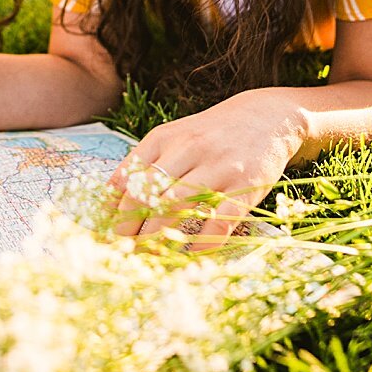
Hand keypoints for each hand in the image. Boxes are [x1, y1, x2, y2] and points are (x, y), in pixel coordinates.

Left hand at [107, 91, 304, 248]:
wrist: (266, 116)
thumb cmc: (210, 133)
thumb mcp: (174, 137)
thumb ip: (144, 162)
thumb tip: (109, 198)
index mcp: (165, 138)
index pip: (128, 175)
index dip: (112, 207)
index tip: (105, 230)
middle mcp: (188, 150)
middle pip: (146, 192)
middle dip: (129, 225)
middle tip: (121, 249)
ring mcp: (218, 168)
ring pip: (176, 205)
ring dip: (157, 235)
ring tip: (147, 255)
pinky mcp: (245, 187)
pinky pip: (219, 220)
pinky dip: (203, 242)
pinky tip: (191, 254)